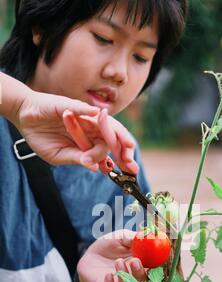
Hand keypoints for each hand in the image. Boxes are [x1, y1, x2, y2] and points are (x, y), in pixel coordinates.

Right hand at [17, 90, 137, 172]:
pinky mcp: (72, 106)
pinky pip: (83, 108)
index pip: (110, 149)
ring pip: (106, 123)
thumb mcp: (59, 155)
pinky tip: (99, 115)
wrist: (25, 118)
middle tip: (132, 162)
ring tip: (127, 144)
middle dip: (125, 150)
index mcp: (90, 140)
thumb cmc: (42, 137)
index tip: (130, 171)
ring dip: (117, 134)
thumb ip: (77, 159)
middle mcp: (91, 127)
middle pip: (114, 136)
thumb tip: (96, 168)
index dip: (121, 159)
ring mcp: (84, 116)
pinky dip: (90, 111)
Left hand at [77, 230, 147, 281]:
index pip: (153, 269)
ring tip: (118, 262)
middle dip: (140, 272)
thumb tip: (143, 235)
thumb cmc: (109, 245)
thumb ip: (131, 238)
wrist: (90, 255)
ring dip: (125, 277)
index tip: (154, 258)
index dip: (156, 266)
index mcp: (140, 264)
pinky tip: (108, 275)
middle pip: (142, 281)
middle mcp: (132, 277)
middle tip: (134, 261)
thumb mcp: (120, 237)